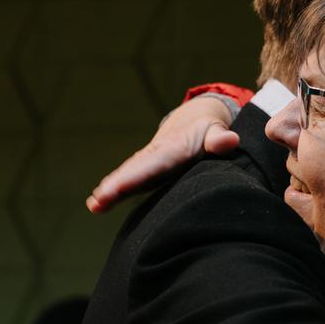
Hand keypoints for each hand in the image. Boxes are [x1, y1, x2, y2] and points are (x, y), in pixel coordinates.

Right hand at [86, 94, 240, 212]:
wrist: (193, 120)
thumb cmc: (208, 129)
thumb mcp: (216, 129)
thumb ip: (220, 138)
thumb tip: (230, 140)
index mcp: (172, 148)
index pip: (152, 164)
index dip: (135, 176)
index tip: (117, 186)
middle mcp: (155, 155)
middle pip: (134, 171)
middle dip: (116, 185)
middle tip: (98, 200)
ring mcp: (148, 162)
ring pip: (127, 176)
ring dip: (110, 190)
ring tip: (94, 204)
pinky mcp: (146, 171)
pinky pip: (128, 180)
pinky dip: (113, 190)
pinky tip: (97, 204)